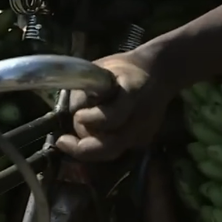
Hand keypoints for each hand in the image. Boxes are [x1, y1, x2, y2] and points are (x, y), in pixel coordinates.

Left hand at [54, 51, 177, 161]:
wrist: (158, 74)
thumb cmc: (124, 68)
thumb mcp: (102, 68)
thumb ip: (86, 87)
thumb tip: (72, 110)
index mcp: (133, 93)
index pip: (112, 116)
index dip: (91, 119)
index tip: (77, 115)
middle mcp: (140, 118)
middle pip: (111, 145)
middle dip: (83, 147)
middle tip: (63, 141)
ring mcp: (143, 133)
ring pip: (112, 153)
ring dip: (88, 149)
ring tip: (71, 141)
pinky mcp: (142, 142)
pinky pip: (116, 150)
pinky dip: (99, 148)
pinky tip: (88, 139)